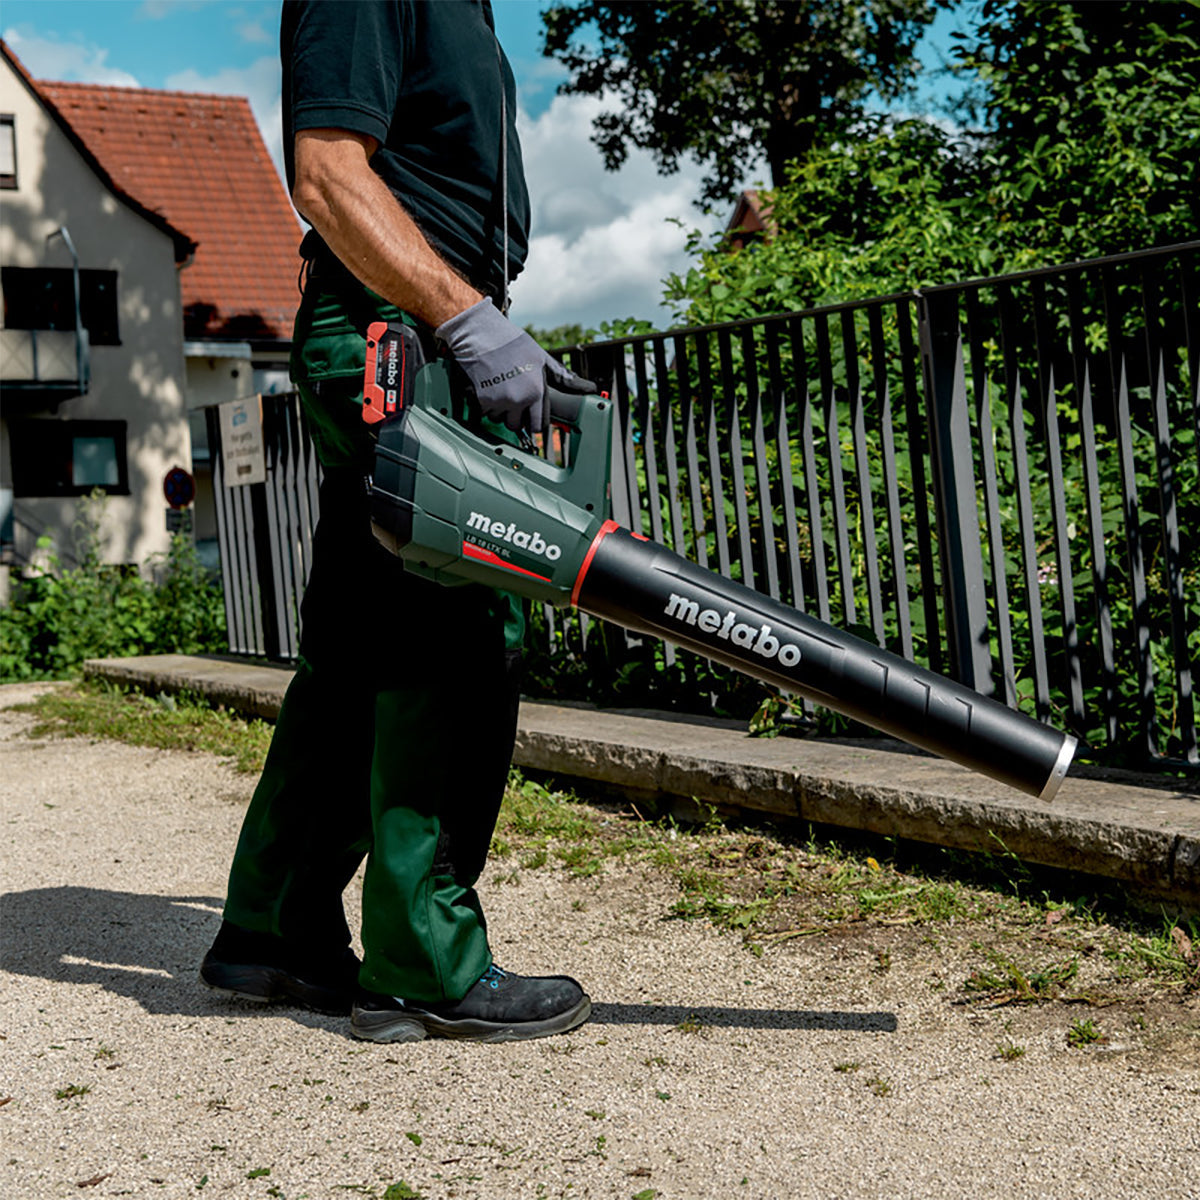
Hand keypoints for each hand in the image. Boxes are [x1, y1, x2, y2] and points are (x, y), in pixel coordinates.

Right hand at [435, 298, 593, 431]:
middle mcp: (519, 400)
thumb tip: (588, 388)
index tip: (531, 417)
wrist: (482, 335)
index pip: (539, 425)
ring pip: (501, 420)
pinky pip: (486, 414)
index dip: (535, 421)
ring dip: (500, 412)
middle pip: (518, 426)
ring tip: (501, 390)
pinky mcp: (482, 401)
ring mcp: (499, 402)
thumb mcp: (542, 358)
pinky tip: (489, 389)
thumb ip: (562, 377)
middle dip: (517, 418)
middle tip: (514, 401)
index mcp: (536, 391)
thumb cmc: (512, 344)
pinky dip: (486, 406)